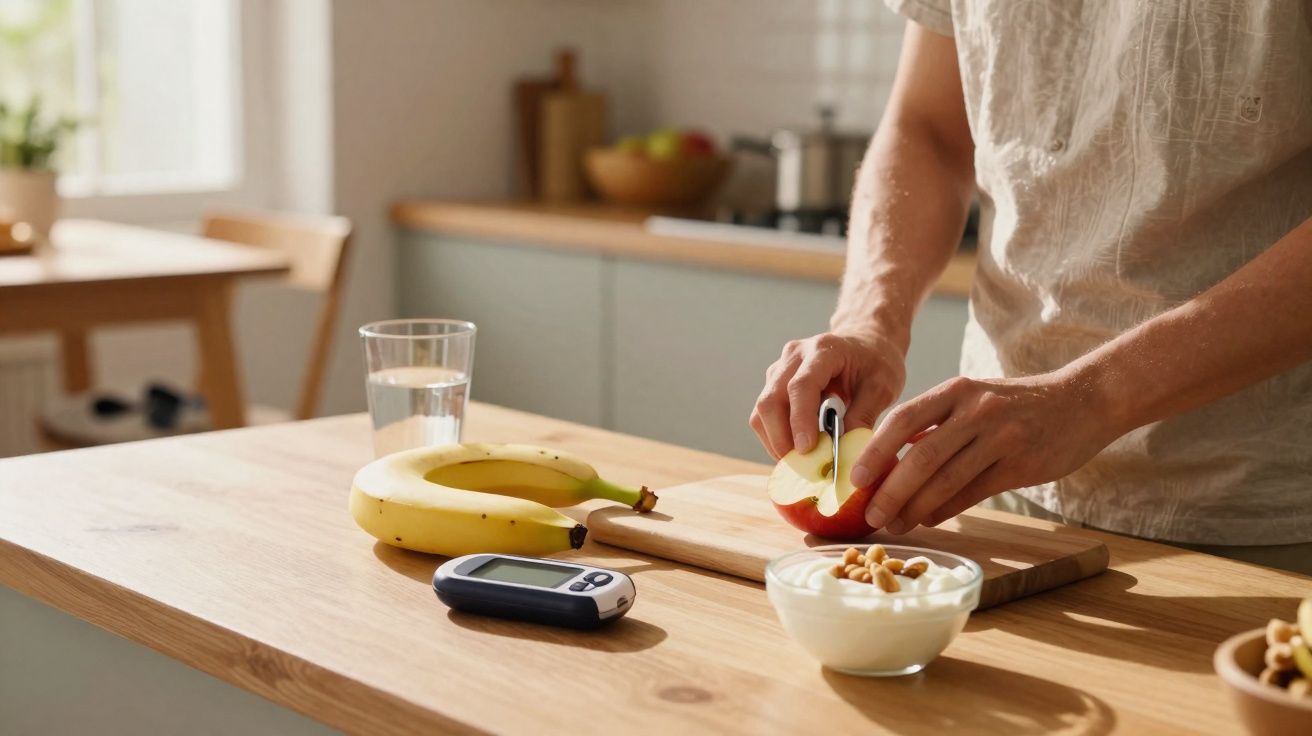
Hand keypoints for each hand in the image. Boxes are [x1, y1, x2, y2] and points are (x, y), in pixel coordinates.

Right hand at [749, 329, 906, 459]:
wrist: (866, 341)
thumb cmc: (876, 362)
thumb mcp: (882, 387)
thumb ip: (863, 416)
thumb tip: (844, 451)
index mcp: (823, 350)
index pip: (801, 386)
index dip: (800, 420)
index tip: (805, 449)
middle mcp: (794, 356)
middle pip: (771, 399)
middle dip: (780, 437)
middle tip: (800, 465)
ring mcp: (780, 367)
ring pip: (762, 409)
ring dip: (775, 439)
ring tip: (799, 461)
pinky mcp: (775, 382)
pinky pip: (764, 413)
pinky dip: (775, 435)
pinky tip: (796, 448)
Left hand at [855, 373, 1121, 532]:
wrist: (1082, 401)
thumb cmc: (1017, 404)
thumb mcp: (974, 397)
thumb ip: (937, 422)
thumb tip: (891, 458)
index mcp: (957, 391)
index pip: (904, 419)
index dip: (875, 450)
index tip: (855, 477)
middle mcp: (976, 411)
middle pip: (921, 456)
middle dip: (891, 490)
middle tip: (871, 514)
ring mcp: (1000, 438)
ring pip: (947, 480)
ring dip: (915, 508)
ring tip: (895, 524)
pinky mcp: (1020, 465)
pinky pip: (973, 493)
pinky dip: (946, 509)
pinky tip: (929, 520)